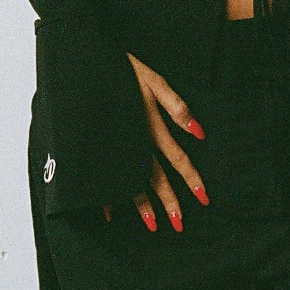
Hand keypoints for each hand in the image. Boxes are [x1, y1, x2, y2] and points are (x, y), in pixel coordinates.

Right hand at [104, 53, 206, 232]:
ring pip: (132, 180)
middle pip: (156, 177)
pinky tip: (110, 213)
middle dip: (169, 202)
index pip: (177, 158)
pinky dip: (108, 195)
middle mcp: (136, 141)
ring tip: (152, 225)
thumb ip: (177, 108)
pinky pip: (105, 175)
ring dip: (143, 205)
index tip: (204, 199)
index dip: (191, 178)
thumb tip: (200, 133)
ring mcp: (117, 145)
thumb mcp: (155, 81)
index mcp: (152, 127)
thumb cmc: (123, 69)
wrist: (86, 63)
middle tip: (178, 225)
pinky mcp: (100, 144)